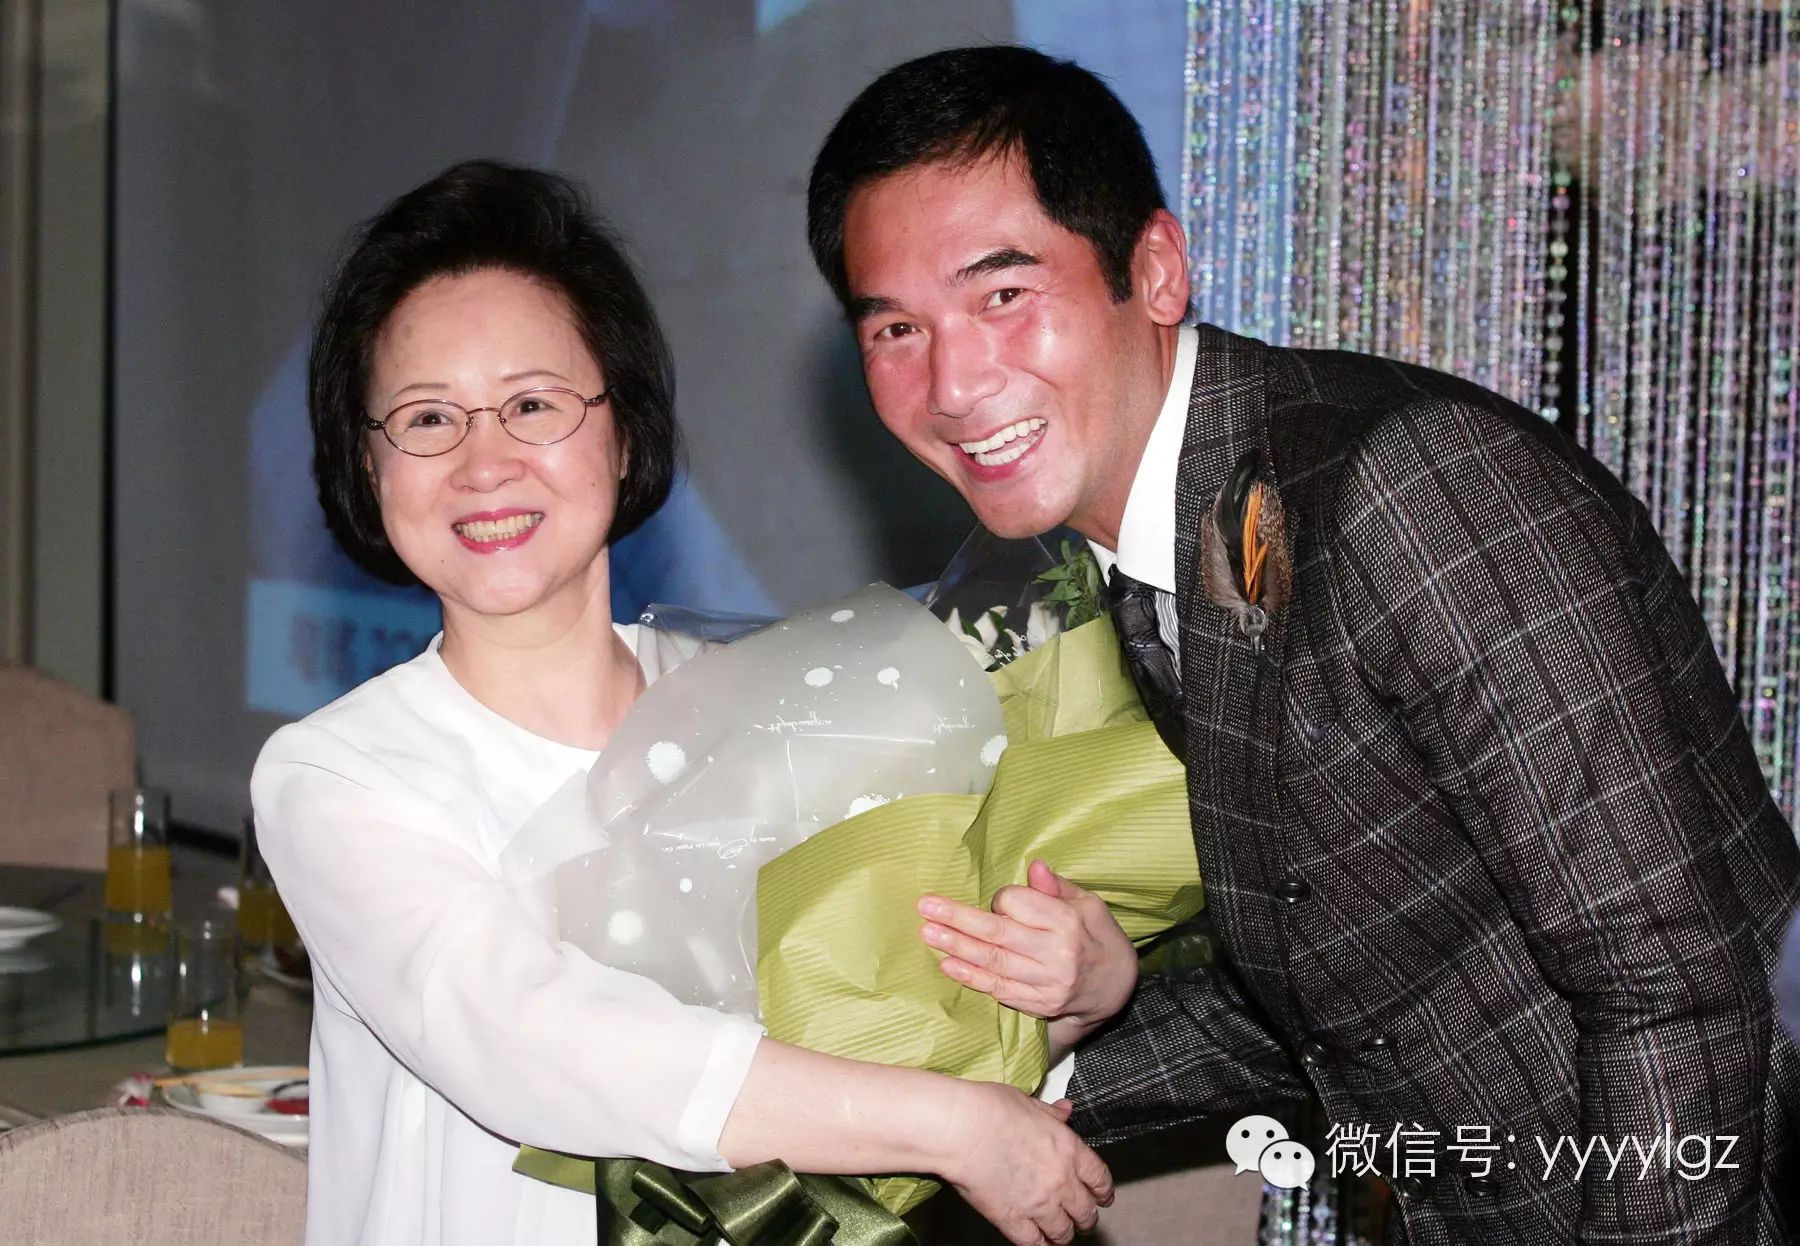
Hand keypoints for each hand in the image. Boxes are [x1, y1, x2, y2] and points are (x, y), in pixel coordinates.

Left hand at [919, 859, 1136, 1042]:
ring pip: (993, 963)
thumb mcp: (1088, 904)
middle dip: (958, 920)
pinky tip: (948, 965)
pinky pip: (998, 990)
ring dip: (957, 948)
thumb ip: (1056, 887)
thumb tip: (1034, 866)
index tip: (1000, 901)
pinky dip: (971, 978)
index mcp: (1068, 922)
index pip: (1017, 904)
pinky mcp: (1038, 1005)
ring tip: (928, 934)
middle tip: (926, 908)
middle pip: (998, 933)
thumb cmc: (1097, 936)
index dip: (1001, 899)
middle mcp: (1056, 953)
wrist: (1116, 987)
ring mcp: (1046, 983)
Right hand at [937, 1081, 1113, 1245]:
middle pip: (1086, 1211)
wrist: (962, 1128)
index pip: (1099, 1178)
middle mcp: (1060, 1180)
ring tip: (1060, 1234)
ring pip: (1063, 1232)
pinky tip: (1038, 1242)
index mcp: (1068, 1149)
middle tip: (1082, 1220)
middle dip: (1086, 1218)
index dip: (1103, 1192)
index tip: (1102, 1197)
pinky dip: (1039, 1245)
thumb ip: (1051, 1113)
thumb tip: (1065, 1110)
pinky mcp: (1013, 1219)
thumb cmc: (990, 1109)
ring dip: (1064, 1235)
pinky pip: (1034, 1243)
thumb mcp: (1028, 1103)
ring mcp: (1038, 1203)